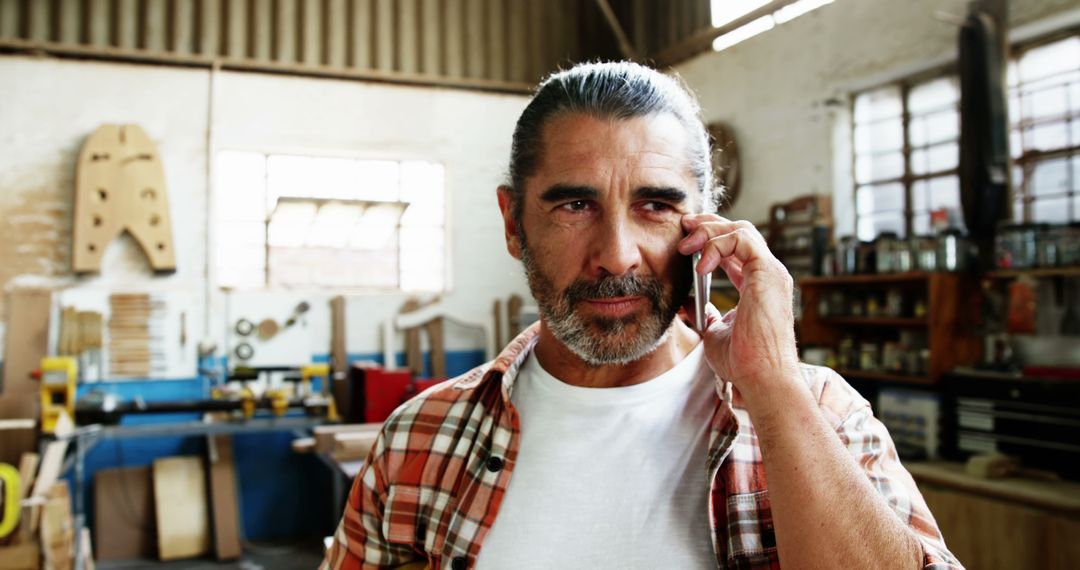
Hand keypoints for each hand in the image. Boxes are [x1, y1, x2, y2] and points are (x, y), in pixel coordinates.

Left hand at [678, 214, 800, 401]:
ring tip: (686, 246)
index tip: (685, 240)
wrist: (761, 377)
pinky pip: (742, 239)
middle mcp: (767, 274)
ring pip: (741, 229)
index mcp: (756, 285)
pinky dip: (717, 245)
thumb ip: (705, 313)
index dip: (710, 239)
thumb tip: (686, 302)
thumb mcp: (714, 332)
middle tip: (683, 226)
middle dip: (708, 224)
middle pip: (739, 231)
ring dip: (709, 231)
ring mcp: (770, 272)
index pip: (735, 249)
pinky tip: (701, 266)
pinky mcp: (768, 273)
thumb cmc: (743, 362)